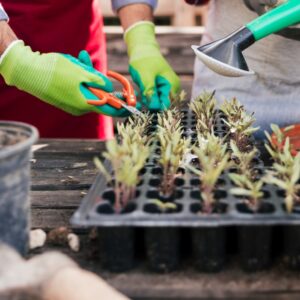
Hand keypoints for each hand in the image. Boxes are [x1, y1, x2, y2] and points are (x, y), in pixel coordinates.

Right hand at [0, 41, 130, 116]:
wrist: (29, 73)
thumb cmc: (56, 71)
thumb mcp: (82, 72)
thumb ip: (99, 81)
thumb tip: (110, 88)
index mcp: (86, 103)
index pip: (111, 110)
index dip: (123, 108)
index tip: (133, 105)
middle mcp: (81, 107)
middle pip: (99, 94)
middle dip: (98, 79)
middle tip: (86, 61)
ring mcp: (72, 104)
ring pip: (88, 89)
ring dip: (87, 75)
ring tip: (76, 59)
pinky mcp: (66, 99)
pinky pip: (79, 89)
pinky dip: (79, 78)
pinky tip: (73, 65)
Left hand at [125, 22, 179, 110]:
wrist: (142, 49)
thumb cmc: (144, 61)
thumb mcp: (145, 77)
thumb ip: (151, 93)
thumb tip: (155, 108)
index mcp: (172, 86)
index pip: (167, 106)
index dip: (156, 109)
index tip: (145, 107)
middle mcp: (172, 89)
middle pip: (163, 106)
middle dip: (151, 105)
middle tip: (142, 96)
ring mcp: (167, 89)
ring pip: (158, 103)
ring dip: (149, 101)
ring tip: (142, 89)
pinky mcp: (161, 89)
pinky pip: (155, 99)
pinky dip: (148, 97)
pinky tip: (143, 90)